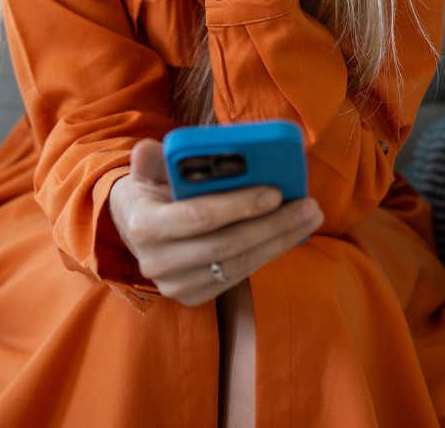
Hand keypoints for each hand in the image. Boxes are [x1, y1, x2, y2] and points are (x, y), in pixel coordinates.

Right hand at [107, 138, 321, 306]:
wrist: (134, 230)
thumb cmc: (150, 191)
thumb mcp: (144, 170)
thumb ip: (151, 159)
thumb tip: (157, 148)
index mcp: (143, 224)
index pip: (199, 216)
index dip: (240, 205)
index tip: (275, 191)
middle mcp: (156, 262)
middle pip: (227, 245)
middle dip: (273, 224)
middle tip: (309, 205)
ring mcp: (175, 285)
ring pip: (239, 264)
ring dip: (280, 240)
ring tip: (309, 217)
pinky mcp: (193, 296)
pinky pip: (239, 275)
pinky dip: (268, 253)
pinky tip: (291, 233)